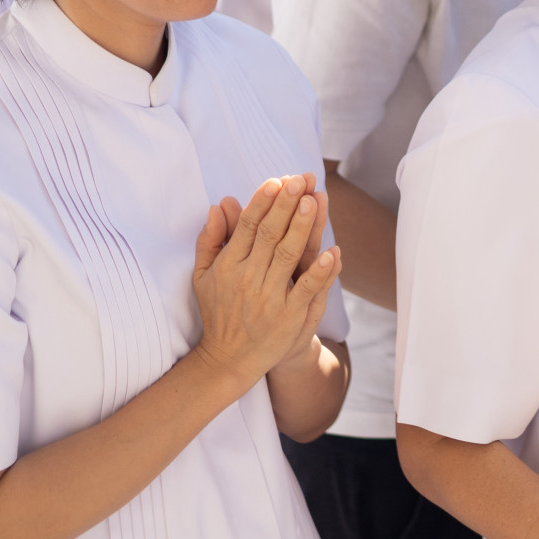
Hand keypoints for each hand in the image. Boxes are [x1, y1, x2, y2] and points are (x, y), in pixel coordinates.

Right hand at [190, 177, 338, 393]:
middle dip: (285, 205)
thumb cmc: (219, 310)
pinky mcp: (289, 316)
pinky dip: (320, 271)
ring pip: (288, 256)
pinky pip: (307, 289)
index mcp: (228, 265)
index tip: (275, 181)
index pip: (247, 227)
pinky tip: (334, 251)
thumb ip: (210, 240)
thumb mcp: (203, 275)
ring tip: (314, 201)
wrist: (229, 359)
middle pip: (269, 235)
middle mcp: (248, 278)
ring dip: (302, 228)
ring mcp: (270, 297)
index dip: (262, 203)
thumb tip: (218, 206)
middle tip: (299, 179)